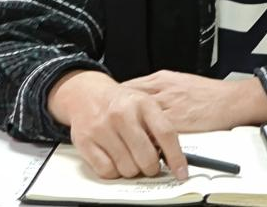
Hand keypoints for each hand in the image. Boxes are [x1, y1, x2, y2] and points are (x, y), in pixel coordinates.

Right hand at [46, 70, 187, 180]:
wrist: (87, 93)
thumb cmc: (120, 102)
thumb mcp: (144, 103)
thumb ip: (158, 126)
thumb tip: (172, 157)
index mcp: (143, 103)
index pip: (165, 133)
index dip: (176, 157)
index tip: (181, 173)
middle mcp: (122, 114)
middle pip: (147, 157)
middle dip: (151, 167)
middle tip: (149, 163)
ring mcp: (102, 128)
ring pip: (128, 168)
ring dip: (132, 170)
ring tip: (130, 157)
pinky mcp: (85, 141)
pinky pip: (107, 171)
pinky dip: (114, 172)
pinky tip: (115, 160)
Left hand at [122, 70, 266, 131]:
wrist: (232, 100)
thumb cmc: (210, 93)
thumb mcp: (181, 82)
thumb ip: (162, 89)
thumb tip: (144, 98)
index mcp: (163, 78)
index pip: (130, 86)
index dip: (116, 99)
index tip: (109, 106)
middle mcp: (162, 89)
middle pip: (128, 100)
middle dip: (117, 112)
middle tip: (108, 124)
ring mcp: (169, 105)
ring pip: (138, 117)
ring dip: (128, 128)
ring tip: (120, 139)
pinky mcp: (177, 121)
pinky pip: (153, 132)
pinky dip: (144, 139)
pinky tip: (139, 146)